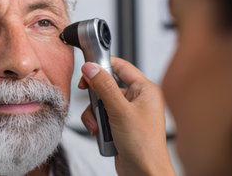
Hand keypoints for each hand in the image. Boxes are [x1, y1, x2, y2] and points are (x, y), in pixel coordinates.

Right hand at [79, 57, 174, 175]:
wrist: (144, 173)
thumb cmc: (143, 145)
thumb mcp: (119, 111)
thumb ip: (104, 87)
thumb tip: (91, 68)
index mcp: (145, 90)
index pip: (121, 67)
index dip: (103, 66)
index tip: (87, 70)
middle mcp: (138, 99)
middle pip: (107, 86)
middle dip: (96, 99)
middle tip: (92, 103)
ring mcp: (128, 113)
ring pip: (101, 103)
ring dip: (95, 115)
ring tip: (100, 127)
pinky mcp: (120, 125)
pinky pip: (102, 117)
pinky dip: (98, 125)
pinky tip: (101, 134)